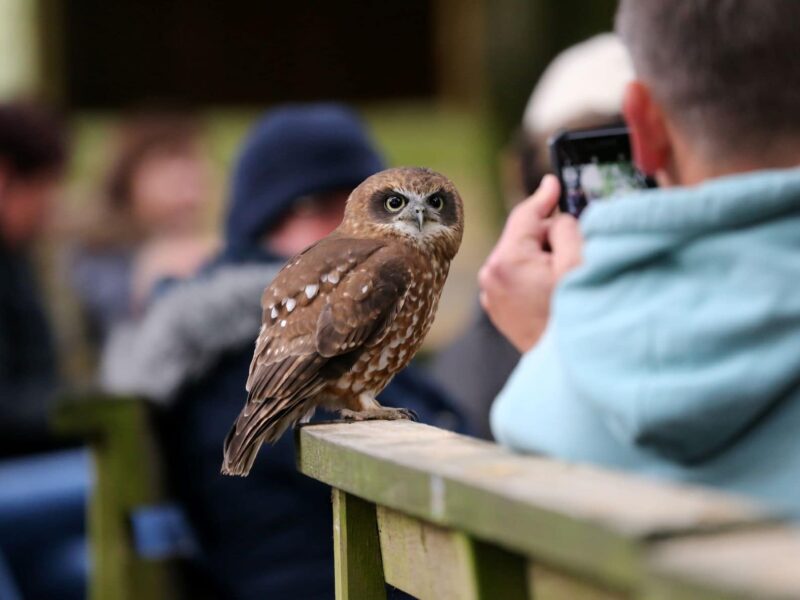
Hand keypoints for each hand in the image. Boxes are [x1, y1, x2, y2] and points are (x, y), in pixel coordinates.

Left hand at [478, 175, 582, 352]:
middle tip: (573, 254)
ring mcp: (490, 294)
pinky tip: (552, 292)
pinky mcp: (497, 308)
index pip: (525, 216)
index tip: (553, 182)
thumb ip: (564, 228)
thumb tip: (556, 218)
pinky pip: (516, 278)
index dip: (543, 196)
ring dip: (541, 258)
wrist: (562, 363)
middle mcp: (490, 275)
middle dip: (548, 237)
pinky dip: (533, 275)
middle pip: (523, 237)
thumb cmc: (573, 316)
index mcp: (506, 260)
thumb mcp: (577, 263)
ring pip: (520, 257)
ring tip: (563, 280)